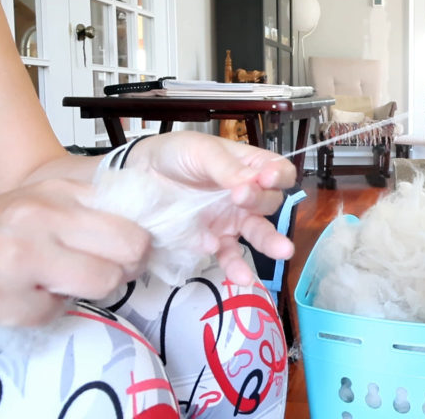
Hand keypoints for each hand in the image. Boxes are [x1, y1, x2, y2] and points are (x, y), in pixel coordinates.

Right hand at [0, 179, 150, 336]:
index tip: (123, 257)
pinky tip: (13, 301)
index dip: (137, 243)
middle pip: (132, 247)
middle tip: (91, 277)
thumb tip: (140, 241)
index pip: (134, 212)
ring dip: (82, 295)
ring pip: (103, 281)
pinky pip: (54, 314)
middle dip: (121, 271)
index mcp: (55, 189)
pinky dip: (40, 315)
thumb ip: (80, 218)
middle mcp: (42, 212)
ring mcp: (20, 251)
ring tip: (47, 288)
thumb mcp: (29, 211)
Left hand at [124, 131, 296, 284]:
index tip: (266, 178)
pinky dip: (235, 265)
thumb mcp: (201, 151)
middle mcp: (246, 195)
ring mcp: (231, 220)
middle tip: (242, 198)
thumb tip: (254, 181)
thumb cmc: (176, 154)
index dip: (279, 176)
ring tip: (283, 251)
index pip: (278, 171)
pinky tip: (239, 274)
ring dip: (270, 242)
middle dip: (261, 200)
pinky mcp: (214, 240)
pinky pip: (229, 255)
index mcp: (248, 167)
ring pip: (259, 233)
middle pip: (270, 201)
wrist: (141, 175)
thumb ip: (227, 167)